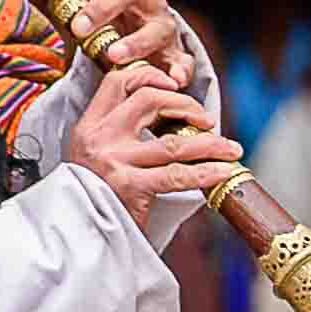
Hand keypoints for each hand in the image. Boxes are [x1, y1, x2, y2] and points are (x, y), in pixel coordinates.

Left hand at [39, 0, 211, 111]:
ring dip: (135, 42)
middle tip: (79, 27)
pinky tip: (174, 78)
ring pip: (155, 30)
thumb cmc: (115, 16)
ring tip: (114, 56)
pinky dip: (181, 69)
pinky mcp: (177, 53)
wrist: (153, 31)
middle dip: (102, 9)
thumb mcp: (92, 3)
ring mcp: (163, 26)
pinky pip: (182, 62)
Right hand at [62, 64, 237, 217]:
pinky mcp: (130, 188)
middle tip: (207, 121)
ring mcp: (115, 162)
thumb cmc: (94, 194)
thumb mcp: (94, 154)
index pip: (118, 81)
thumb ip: (121, 131)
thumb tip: (169, 112)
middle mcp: (100, 138)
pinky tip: (223, 172)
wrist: (78, 236)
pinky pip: (177, 175)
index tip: (174, 86)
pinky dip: (207, 172)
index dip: (150, 75)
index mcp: (89, 126)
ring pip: (173, 142)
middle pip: (150, 100)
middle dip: (187, 105)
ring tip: (232, 149)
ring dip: (210, 144)